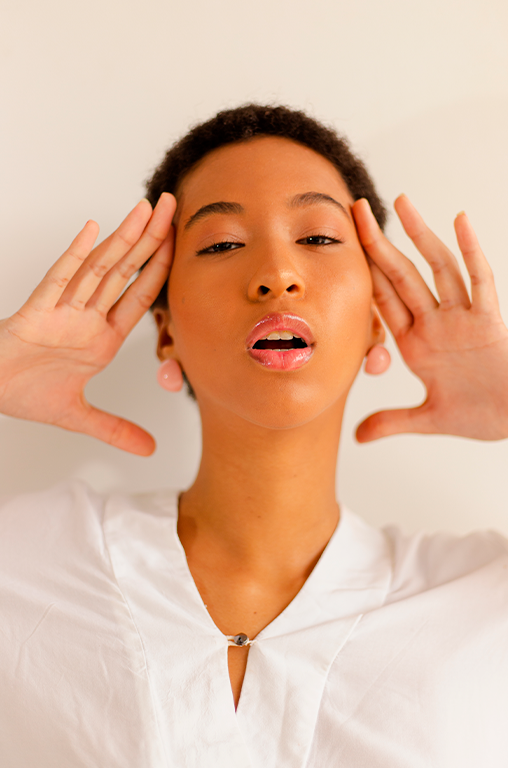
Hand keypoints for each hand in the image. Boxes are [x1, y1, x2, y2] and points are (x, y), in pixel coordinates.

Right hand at [0, 193, 175, 454]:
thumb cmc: (25, 391)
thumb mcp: (80, 417)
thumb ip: (115, 429)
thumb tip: (149, 450)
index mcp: (102, 337)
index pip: (140, 297)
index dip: (162, 270)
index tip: (182, 244)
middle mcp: (87, 317)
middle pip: (125, 272)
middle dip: (151, 240)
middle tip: (174, 206)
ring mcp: (63, 311)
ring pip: (97, 269)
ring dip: (122, 240)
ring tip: (146, 211)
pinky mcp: (36, 313)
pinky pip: (58, 280)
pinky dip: (74, 257)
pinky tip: (93, 232)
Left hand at [352, 195, 507, 442]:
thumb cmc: (478, 415)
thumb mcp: (427, 419)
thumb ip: (392, 421)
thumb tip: (356, 436)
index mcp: (415, 343)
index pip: (383, 299)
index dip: (363, 271)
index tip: (344, 245)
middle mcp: (435, 323)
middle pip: (402, 274)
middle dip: (379, 242)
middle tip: (356, 207)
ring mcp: (462, 319)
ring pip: (438, 268)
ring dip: (420, 236)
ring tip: (400, 201)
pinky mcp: (489, 322)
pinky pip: (480, 282)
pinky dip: (471, 252)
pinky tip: (459, 221)